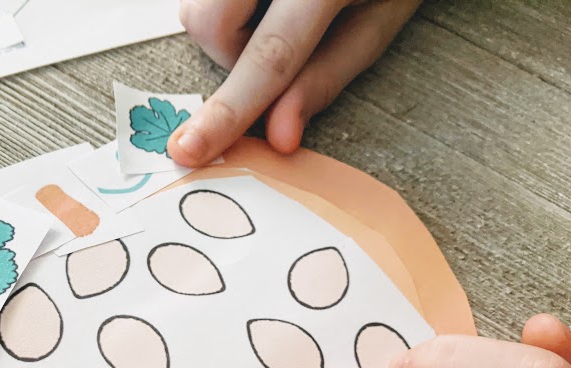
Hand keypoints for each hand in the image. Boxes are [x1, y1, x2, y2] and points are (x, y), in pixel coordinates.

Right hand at [167, 0, 420, 165]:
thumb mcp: (380, 20)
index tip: (190, 150)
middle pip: (209, 23)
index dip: (230, 111)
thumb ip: (326, 77)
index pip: (270, 56)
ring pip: (196, 7)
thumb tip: (279, 136)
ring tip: (273, 9)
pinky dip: (225, 5)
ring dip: (226, 26)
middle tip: (275, 42)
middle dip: (228, 54)